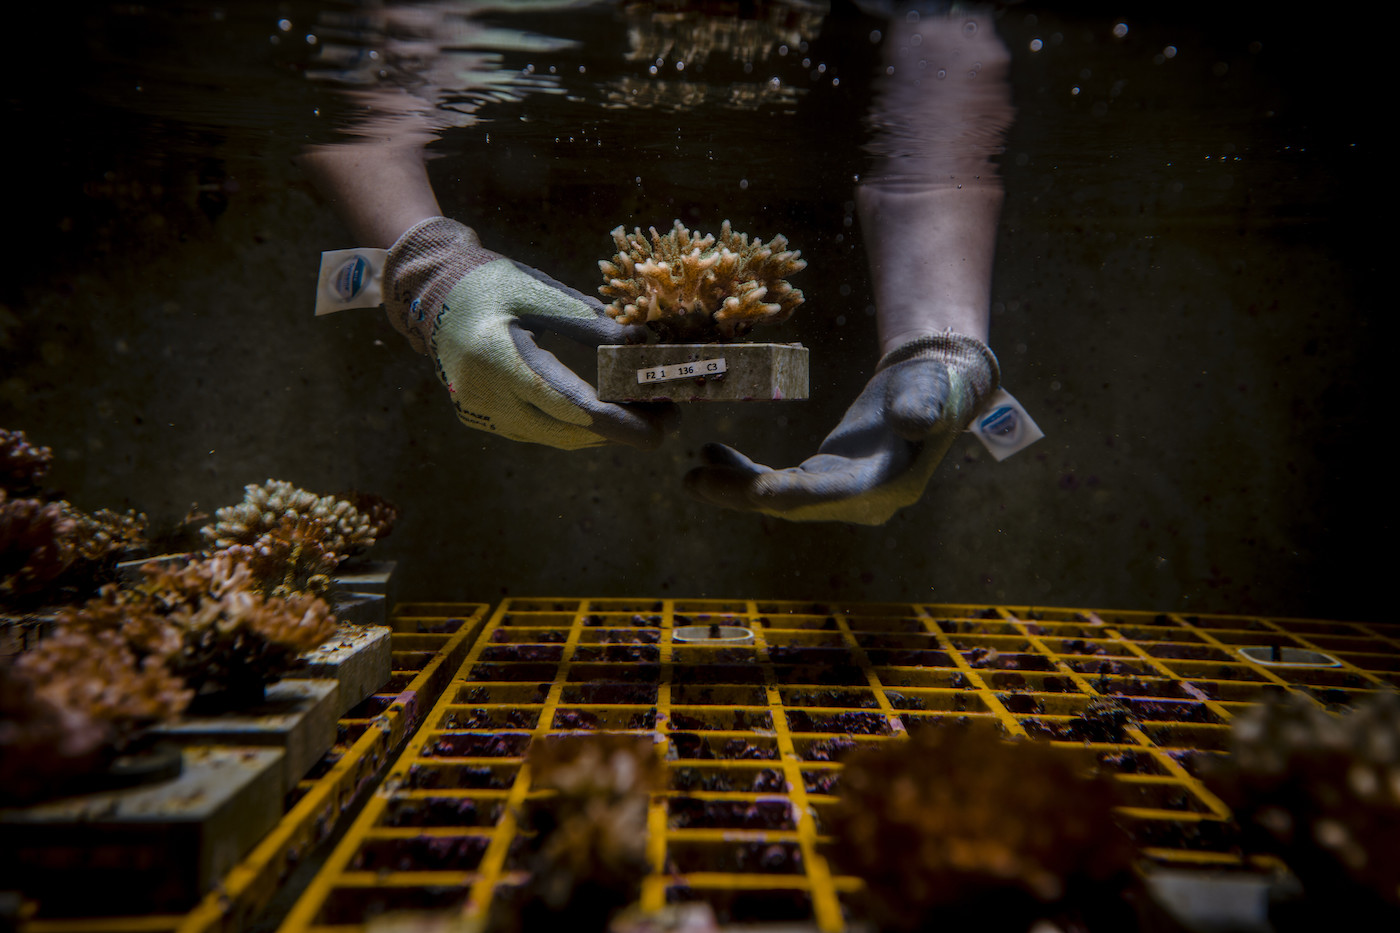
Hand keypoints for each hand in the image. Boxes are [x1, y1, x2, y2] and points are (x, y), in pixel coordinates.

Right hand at [383, 218, 672, 449]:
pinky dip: (576, 425)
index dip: (618, 422)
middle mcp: (486, 397)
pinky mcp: (483, 419)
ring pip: (557, 437)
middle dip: (622, 429)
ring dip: (602, 430)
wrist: (432, 296)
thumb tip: (645, 343)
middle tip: (669, 418)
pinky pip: (540, 431)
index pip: (569, 405)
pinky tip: (607, 410)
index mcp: (499, 360)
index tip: (660, 431)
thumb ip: (591, 323)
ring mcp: (481, 414)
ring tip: (647, 413)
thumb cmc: (490, 284)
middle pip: (569, 431)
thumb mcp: (542, 294)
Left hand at [684, 334, 998, 523]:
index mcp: (886, 485)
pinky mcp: (827, 482)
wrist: (938, 389)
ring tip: (693, 471)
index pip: (826, 497)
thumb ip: (923, 404)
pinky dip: (746, 474)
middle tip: (693, 478)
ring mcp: (842, 497)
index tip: (747, 488)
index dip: (784, 493)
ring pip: (779, 499)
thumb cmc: (935, 385)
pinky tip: (714, 456)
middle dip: (741, 494)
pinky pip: (779, 485)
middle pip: (792, 505)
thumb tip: (913, 422)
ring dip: (735, 486)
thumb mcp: (932, 389)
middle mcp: (862, 503)